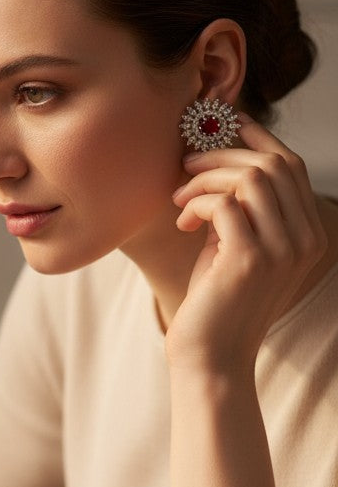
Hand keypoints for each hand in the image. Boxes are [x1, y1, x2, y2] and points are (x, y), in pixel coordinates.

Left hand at [167, 117, 325, 370]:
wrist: (210, 360)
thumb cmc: (215, 305)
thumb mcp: (234, 248)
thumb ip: (239, 211)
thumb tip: (218, 165)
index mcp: (307, 235)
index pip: (291, 167)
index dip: (259, 139)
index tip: (226, 126)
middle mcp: (303, 241)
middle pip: (273, 165)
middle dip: (224, 156)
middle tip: (187, 165)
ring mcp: (281, 250)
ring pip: (249, 179)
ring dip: (206, 179)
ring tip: (180, 199)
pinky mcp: (249, 260)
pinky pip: (225, 203)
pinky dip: (198, 202)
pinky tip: (183, 221)